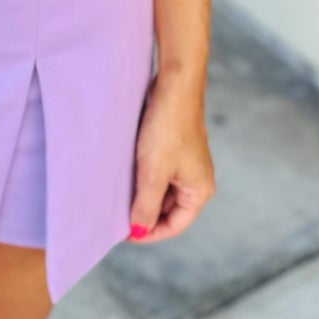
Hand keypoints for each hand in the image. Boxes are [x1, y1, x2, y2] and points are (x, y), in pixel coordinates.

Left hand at [128, 73, 215, 242]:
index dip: (149, 232)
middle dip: (145, 213)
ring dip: (143, 195)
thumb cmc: (167, 129)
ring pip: (163, 191)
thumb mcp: (153, 173)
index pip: (174, 226)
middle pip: (169, 210)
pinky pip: (161, 174)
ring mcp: (189, 164)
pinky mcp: (178, 149)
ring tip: (121, 194)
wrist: (174, 86)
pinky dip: (145, 178)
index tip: (123, 232)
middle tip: (118, 214)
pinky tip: (127, 174)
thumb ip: (146, 206)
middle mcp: (198, 180)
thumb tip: (140, 231)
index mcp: (200, 191)